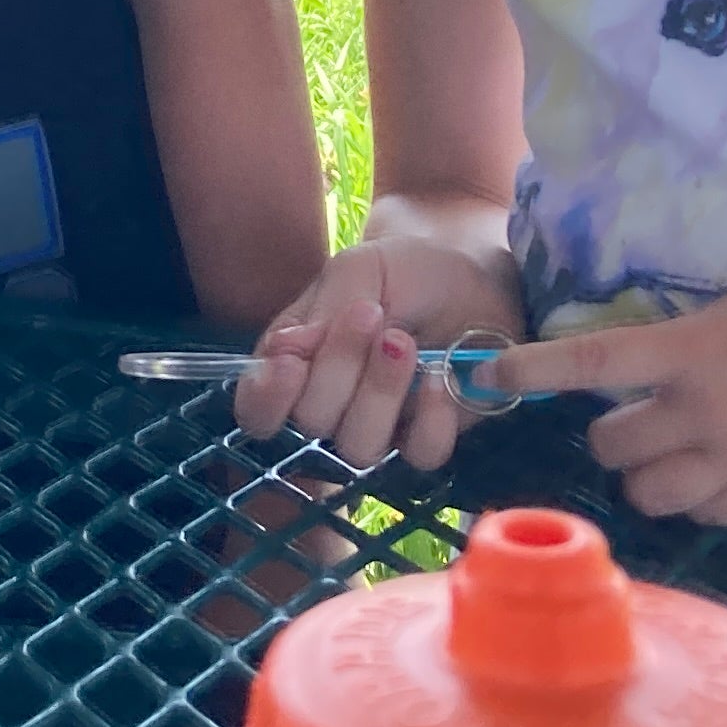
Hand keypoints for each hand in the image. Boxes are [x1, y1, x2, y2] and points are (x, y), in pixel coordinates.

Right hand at [235, 239, 522, 469]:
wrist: (470, 274)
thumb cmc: (402, 270)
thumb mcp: (358, 270)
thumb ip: (322, 308)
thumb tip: (283, 350)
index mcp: (293, 365)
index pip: (255, 409)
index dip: (265, 399)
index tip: (291, 364)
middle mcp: (329, 405)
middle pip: (311, 422)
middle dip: (338, 367)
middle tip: (368, 313)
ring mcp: (378, 428)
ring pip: (359, 447)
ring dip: (380, 390)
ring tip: (403, 341)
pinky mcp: (426, 438)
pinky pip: (420, 455)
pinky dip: (430, 417)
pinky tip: (439, 376)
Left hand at [494, 268, 726, 523]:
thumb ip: (685, 347)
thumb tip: (633, 369)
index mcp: (694, 353)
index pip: (592, 363)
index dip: (535, 372)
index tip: (490, 375)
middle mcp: (708, 413)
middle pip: (613, 447)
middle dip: (611, 437)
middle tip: (630, 422)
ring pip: (653, 494)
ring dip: (646, 475)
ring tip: (667, 455)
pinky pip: (709, 514)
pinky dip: (701, 498)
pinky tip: (718, 474)